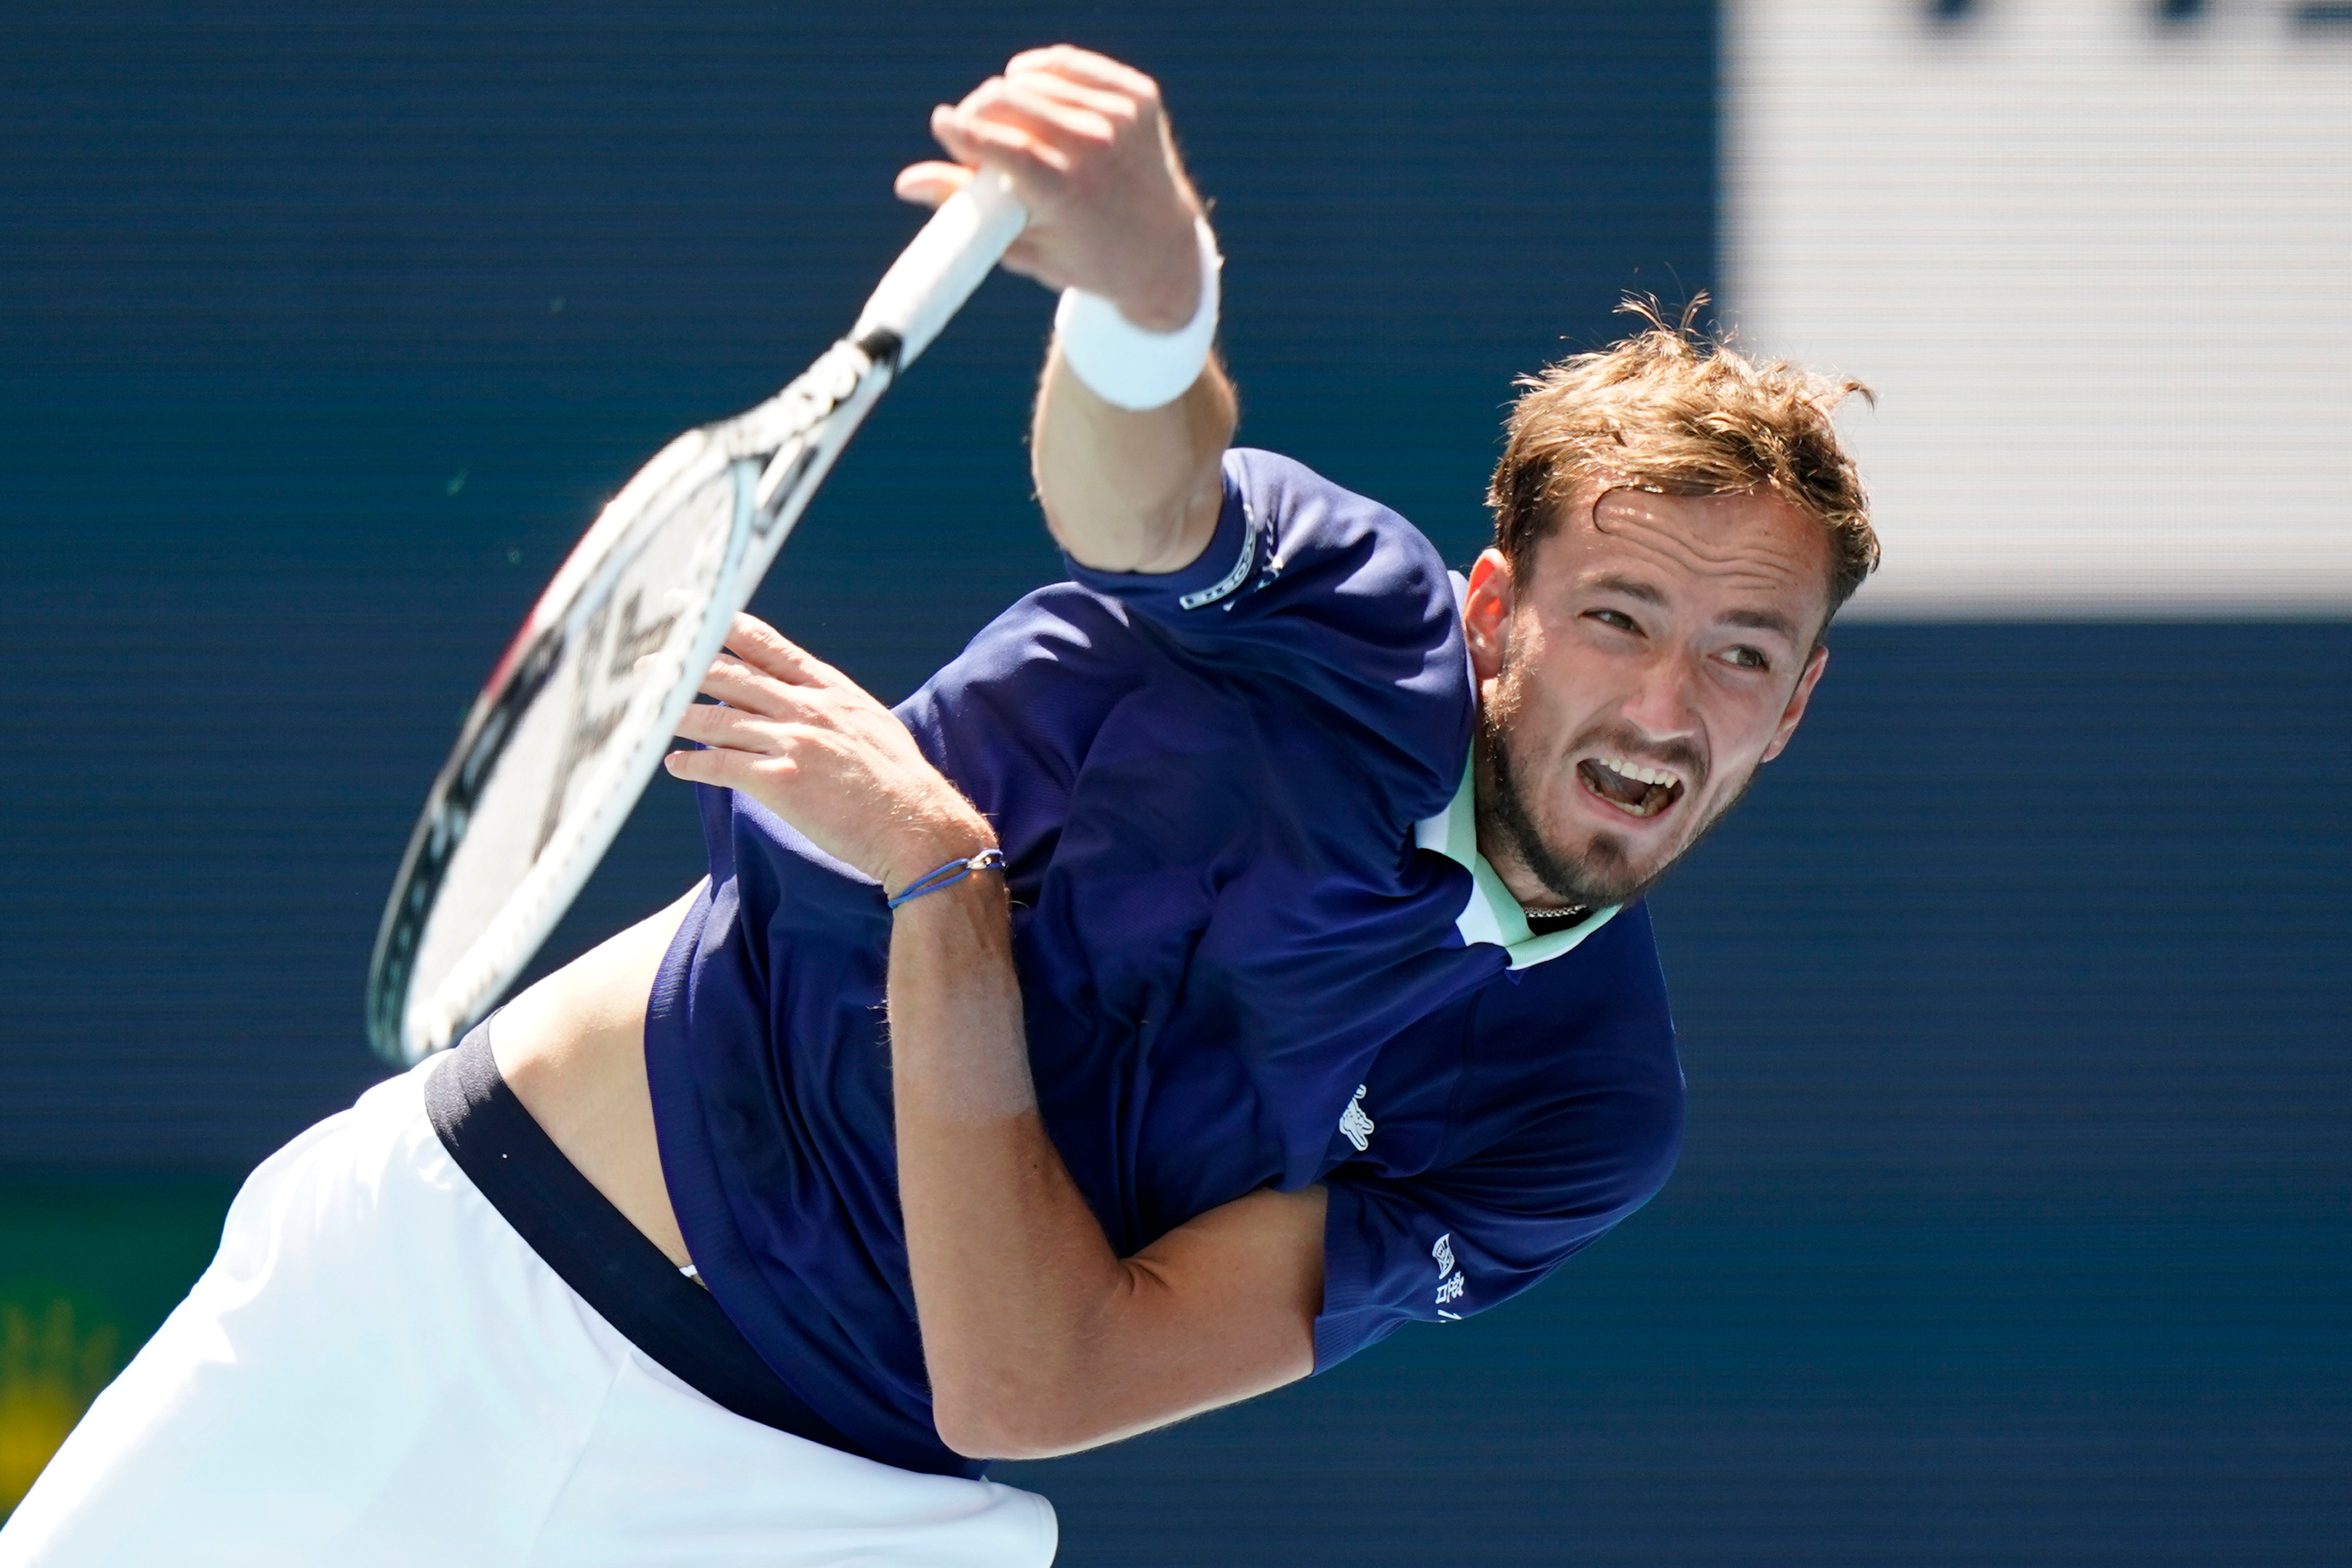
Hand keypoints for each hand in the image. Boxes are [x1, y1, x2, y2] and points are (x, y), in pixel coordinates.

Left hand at [663, 614, 992, 894]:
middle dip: (683, 663)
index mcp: (829, 689)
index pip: (766, 644)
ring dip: (676, 712)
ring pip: (719, 718)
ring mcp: (794, 742)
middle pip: (731, 674)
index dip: (722, 623)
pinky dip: (693, 763)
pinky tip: (673, 763)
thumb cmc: (900, 782)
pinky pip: (722, 766)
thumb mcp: (871, 724)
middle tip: (646, 659)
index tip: (689, 608)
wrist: (918, 825)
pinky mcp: (783, 783)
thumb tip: (805, 700)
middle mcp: (808, 707)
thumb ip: (832, 706)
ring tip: (646, 710)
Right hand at [895, 45, 1204, 330]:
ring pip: (1034, 76)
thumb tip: (906, 183)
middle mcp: (1097, 149)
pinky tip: (1034, 93)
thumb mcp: (1022, 246)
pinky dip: (1043, 75)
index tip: (941, 122)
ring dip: (1010, 94)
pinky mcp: (1138, 96)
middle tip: (973, 132)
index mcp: (1067, 193)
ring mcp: (1122, 117)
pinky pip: (1068, 64)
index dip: (960, 129)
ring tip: (1010, 124)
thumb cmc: (1083, 258)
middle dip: (978, 111)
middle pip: (1008, 99)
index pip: (998, 142)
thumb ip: (966, 210)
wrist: (1163, 253)